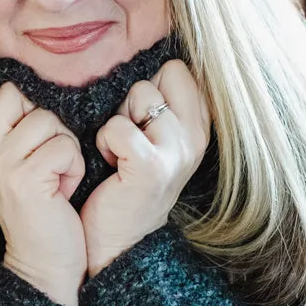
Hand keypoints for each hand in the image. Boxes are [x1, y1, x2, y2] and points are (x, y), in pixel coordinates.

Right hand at [0, 83, 87, 305]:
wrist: (43, 261)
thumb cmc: (43, 208)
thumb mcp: (19, 166)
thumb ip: (15, 131)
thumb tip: (24, 90)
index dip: (12, 100)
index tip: (27, 131)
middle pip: (15, 95)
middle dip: (46, 119)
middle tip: (49, 155)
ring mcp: (0, 165)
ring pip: (47, 119)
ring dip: (66, 147)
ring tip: (57, 177)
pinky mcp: (25, 179)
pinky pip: (64, 147)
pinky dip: (74, 167)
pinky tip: (63, 191)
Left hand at [80, 60, 210, 276]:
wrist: (117, 242)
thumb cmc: (127, 183)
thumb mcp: (157, 140)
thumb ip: (159, 104)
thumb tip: (142, 63)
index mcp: (201, 126)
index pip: (181, 70)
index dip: (154, 86)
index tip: (142, 121)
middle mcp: (197, 136)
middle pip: (168, 71)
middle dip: (139, 95)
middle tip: (130, 132)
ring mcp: (178, 151)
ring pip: (141, 93)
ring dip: (118, 119)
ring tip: (118, 151)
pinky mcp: (151, 166)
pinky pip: (118, 126)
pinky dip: (104, 141)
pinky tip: (108, 163)